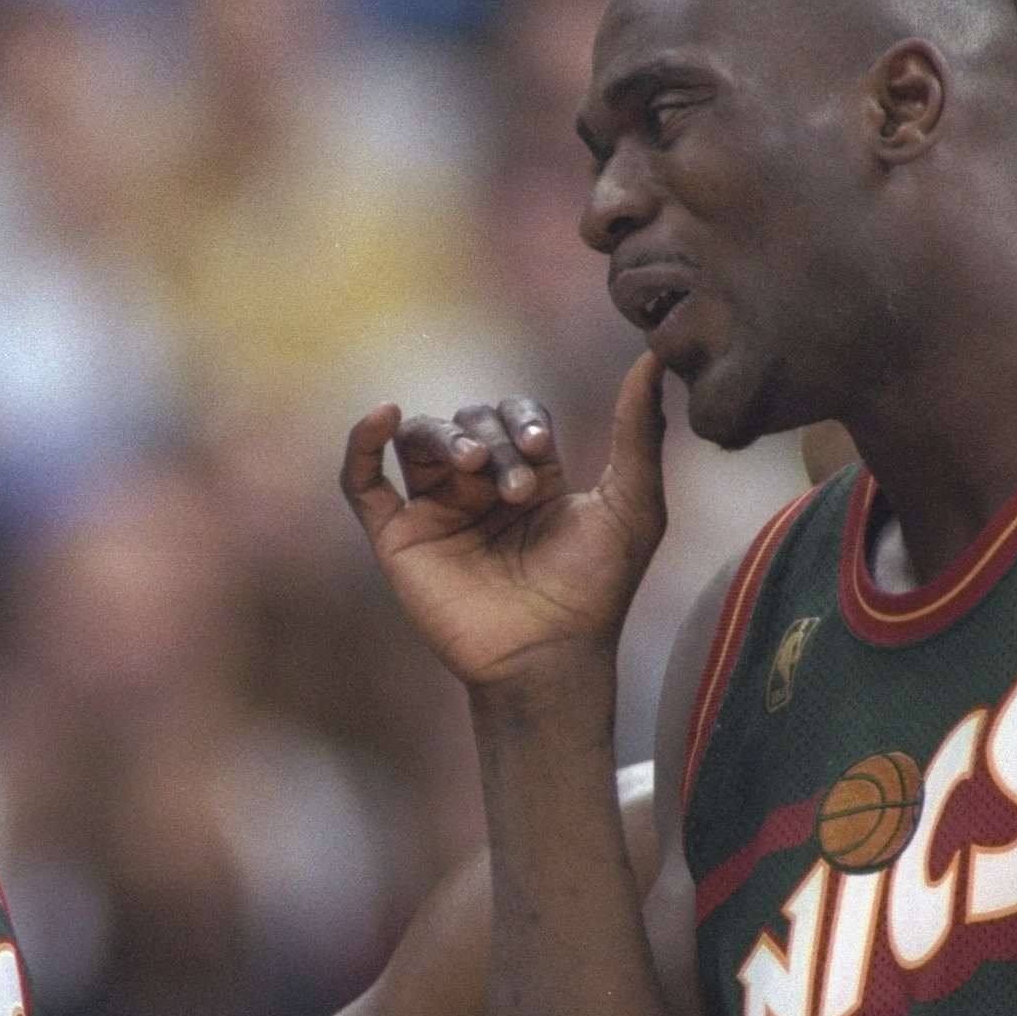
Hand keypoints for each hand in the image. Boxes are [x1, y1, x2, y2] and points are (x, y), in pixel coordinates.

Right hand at [341, 355, 668, 690]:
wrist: (550, 659)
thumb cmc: (597, 591)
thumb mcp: (632, 503)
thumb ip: (639, 430)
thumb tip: (654, 357)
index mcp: (532, 478)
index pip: (514, 415)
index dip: (521, 420)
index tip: (537, 449)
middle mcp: (480, 490)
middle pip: (468, 422)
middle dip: (490, 441)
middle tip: (517, 489)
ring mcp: (436, 513)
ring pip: (420, 440)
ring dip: (444, 438)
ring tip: (470, 466)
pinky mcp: (398, 540)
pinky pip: (362, 482)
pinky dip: (363, 444)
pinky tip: (384, 416)